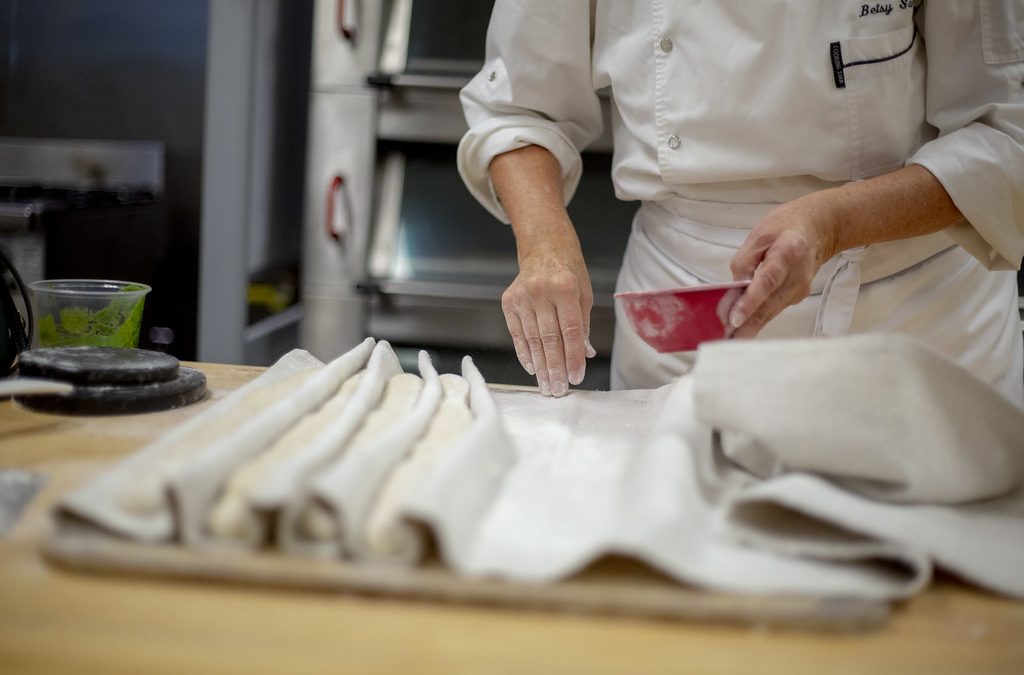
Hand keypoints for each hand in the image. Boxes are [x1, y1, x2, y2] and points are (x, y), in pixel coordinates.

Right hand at [501, 244, 595, 396]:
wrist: (544, 248)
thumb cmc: (569, 272)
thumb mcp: (585, 294)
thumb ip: (583, 325)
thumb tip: (585, 354)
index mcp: (566, 287)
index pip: (571, 330)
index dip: (573, 357)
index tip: (576, 377)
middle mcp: (542, 291)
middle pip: (549, 338)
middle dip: (555, 368)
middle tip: (559, 390)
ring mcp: (522, 296)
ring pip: (532, 339)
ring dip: (540, 366)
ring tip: (546, 386)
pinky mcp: (509, 301)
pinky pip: (517, 334)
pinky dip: (525, 353)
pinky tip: (532, 369)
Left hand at [728, 194, 840, 337]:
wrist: (818, 228)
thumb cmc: (785, 228)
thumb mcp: (758, 236)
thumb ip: (743, 263)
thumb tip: (733, 290)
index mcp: (787, 253)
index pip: (767, 281)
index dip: (750, 301)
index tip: (735, 319)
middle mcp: (798, 275)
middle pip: (770, 305)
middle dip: (747, 325)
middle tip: (726, 342)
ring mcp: (800, 289)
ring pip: (771, 312)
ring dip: (750, 326)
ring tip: (729, 340)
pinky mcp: (797, 297)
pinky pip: (773, 309)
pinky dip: (758, 318)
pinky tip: (743, 326)